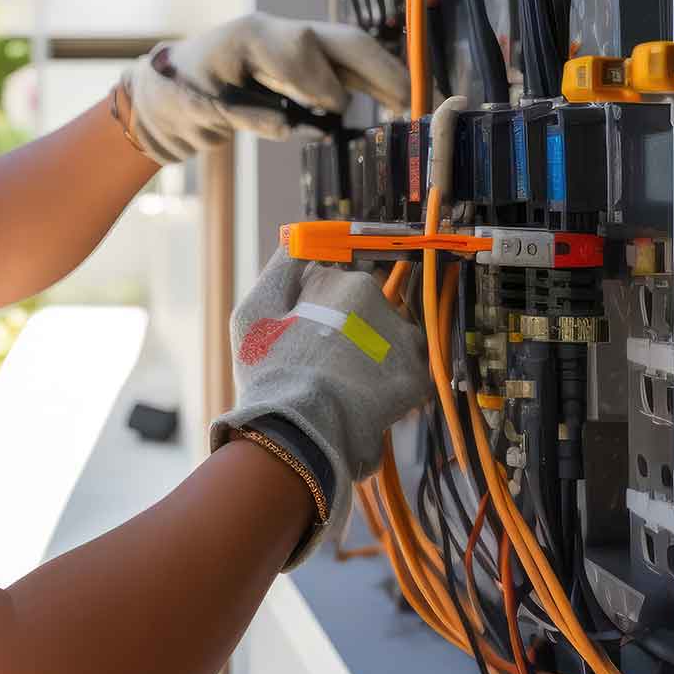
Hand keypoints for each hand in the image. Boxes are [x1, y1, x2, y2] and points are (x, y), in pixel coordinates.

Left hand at [115, 13, 407, 163]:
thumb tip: (307, 126)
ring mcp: (292, 45)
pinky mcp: (300, 65)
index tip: (332, 111)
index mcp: (249, 36)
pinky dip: (370, 83)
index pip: (299, 47)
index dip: (319, 80)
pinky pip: (343, 68)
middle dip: (379, 67)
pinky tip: (393, 99)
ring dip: (383, 75)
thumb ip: (251, 118)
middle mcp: (278, 32)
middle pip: (340, 40)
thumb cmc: (175, 101)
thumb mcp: (199, 114)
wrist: (163, 94)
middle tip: (411, 98)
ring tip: (413, 101)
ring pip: (350, 52)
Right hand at [210, 248, 430, 567]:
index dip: (314, 312)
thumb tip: (297, 241)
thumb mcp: (255, 309)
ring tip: (340, 387)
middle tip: (318, 366)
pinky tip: (359, 400)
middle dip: (346, 332)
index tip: (301, 336)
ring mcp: (405, 340)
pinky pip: (403, 374)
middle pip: (365, 310)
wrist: (299, 432)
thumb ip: (280, 268)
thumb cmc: (269, 370)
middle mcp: (383, 302)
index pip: (335, 285)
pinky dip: (385, 385)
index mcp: (345, 282)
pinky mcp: (418, 377)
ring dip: (369, 356)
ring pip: (387, 340)